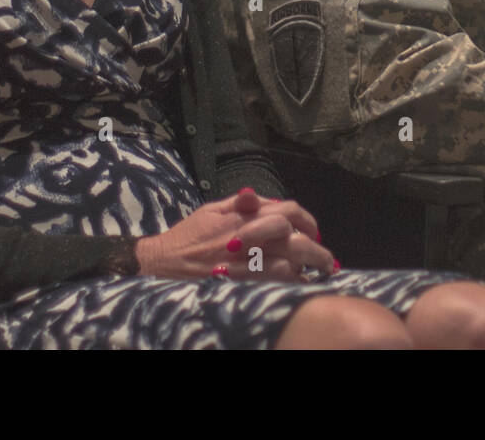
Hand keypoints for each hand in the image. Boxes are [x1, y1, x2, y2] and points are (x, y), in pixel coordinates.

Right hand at [135, 189, 334, 281]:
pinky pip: (273, 286)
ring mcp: (243, 262)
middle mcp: (247, 237)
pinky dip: (287, 285)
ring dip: (304, 270)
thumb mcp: (211, 210)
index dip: (307, 220)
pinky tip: (292, 287)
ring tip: (313, 275)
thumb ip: (241, 203)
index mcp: (243, 215)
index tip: (313, 232)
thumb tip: (265, 198)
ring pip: (289, 265)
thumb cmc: (187, 236)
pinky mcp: (238, 284)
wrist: (160, 264)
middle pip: (296, 239)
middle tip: (325, 260)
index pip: (289, 211)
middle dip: (317, 250)